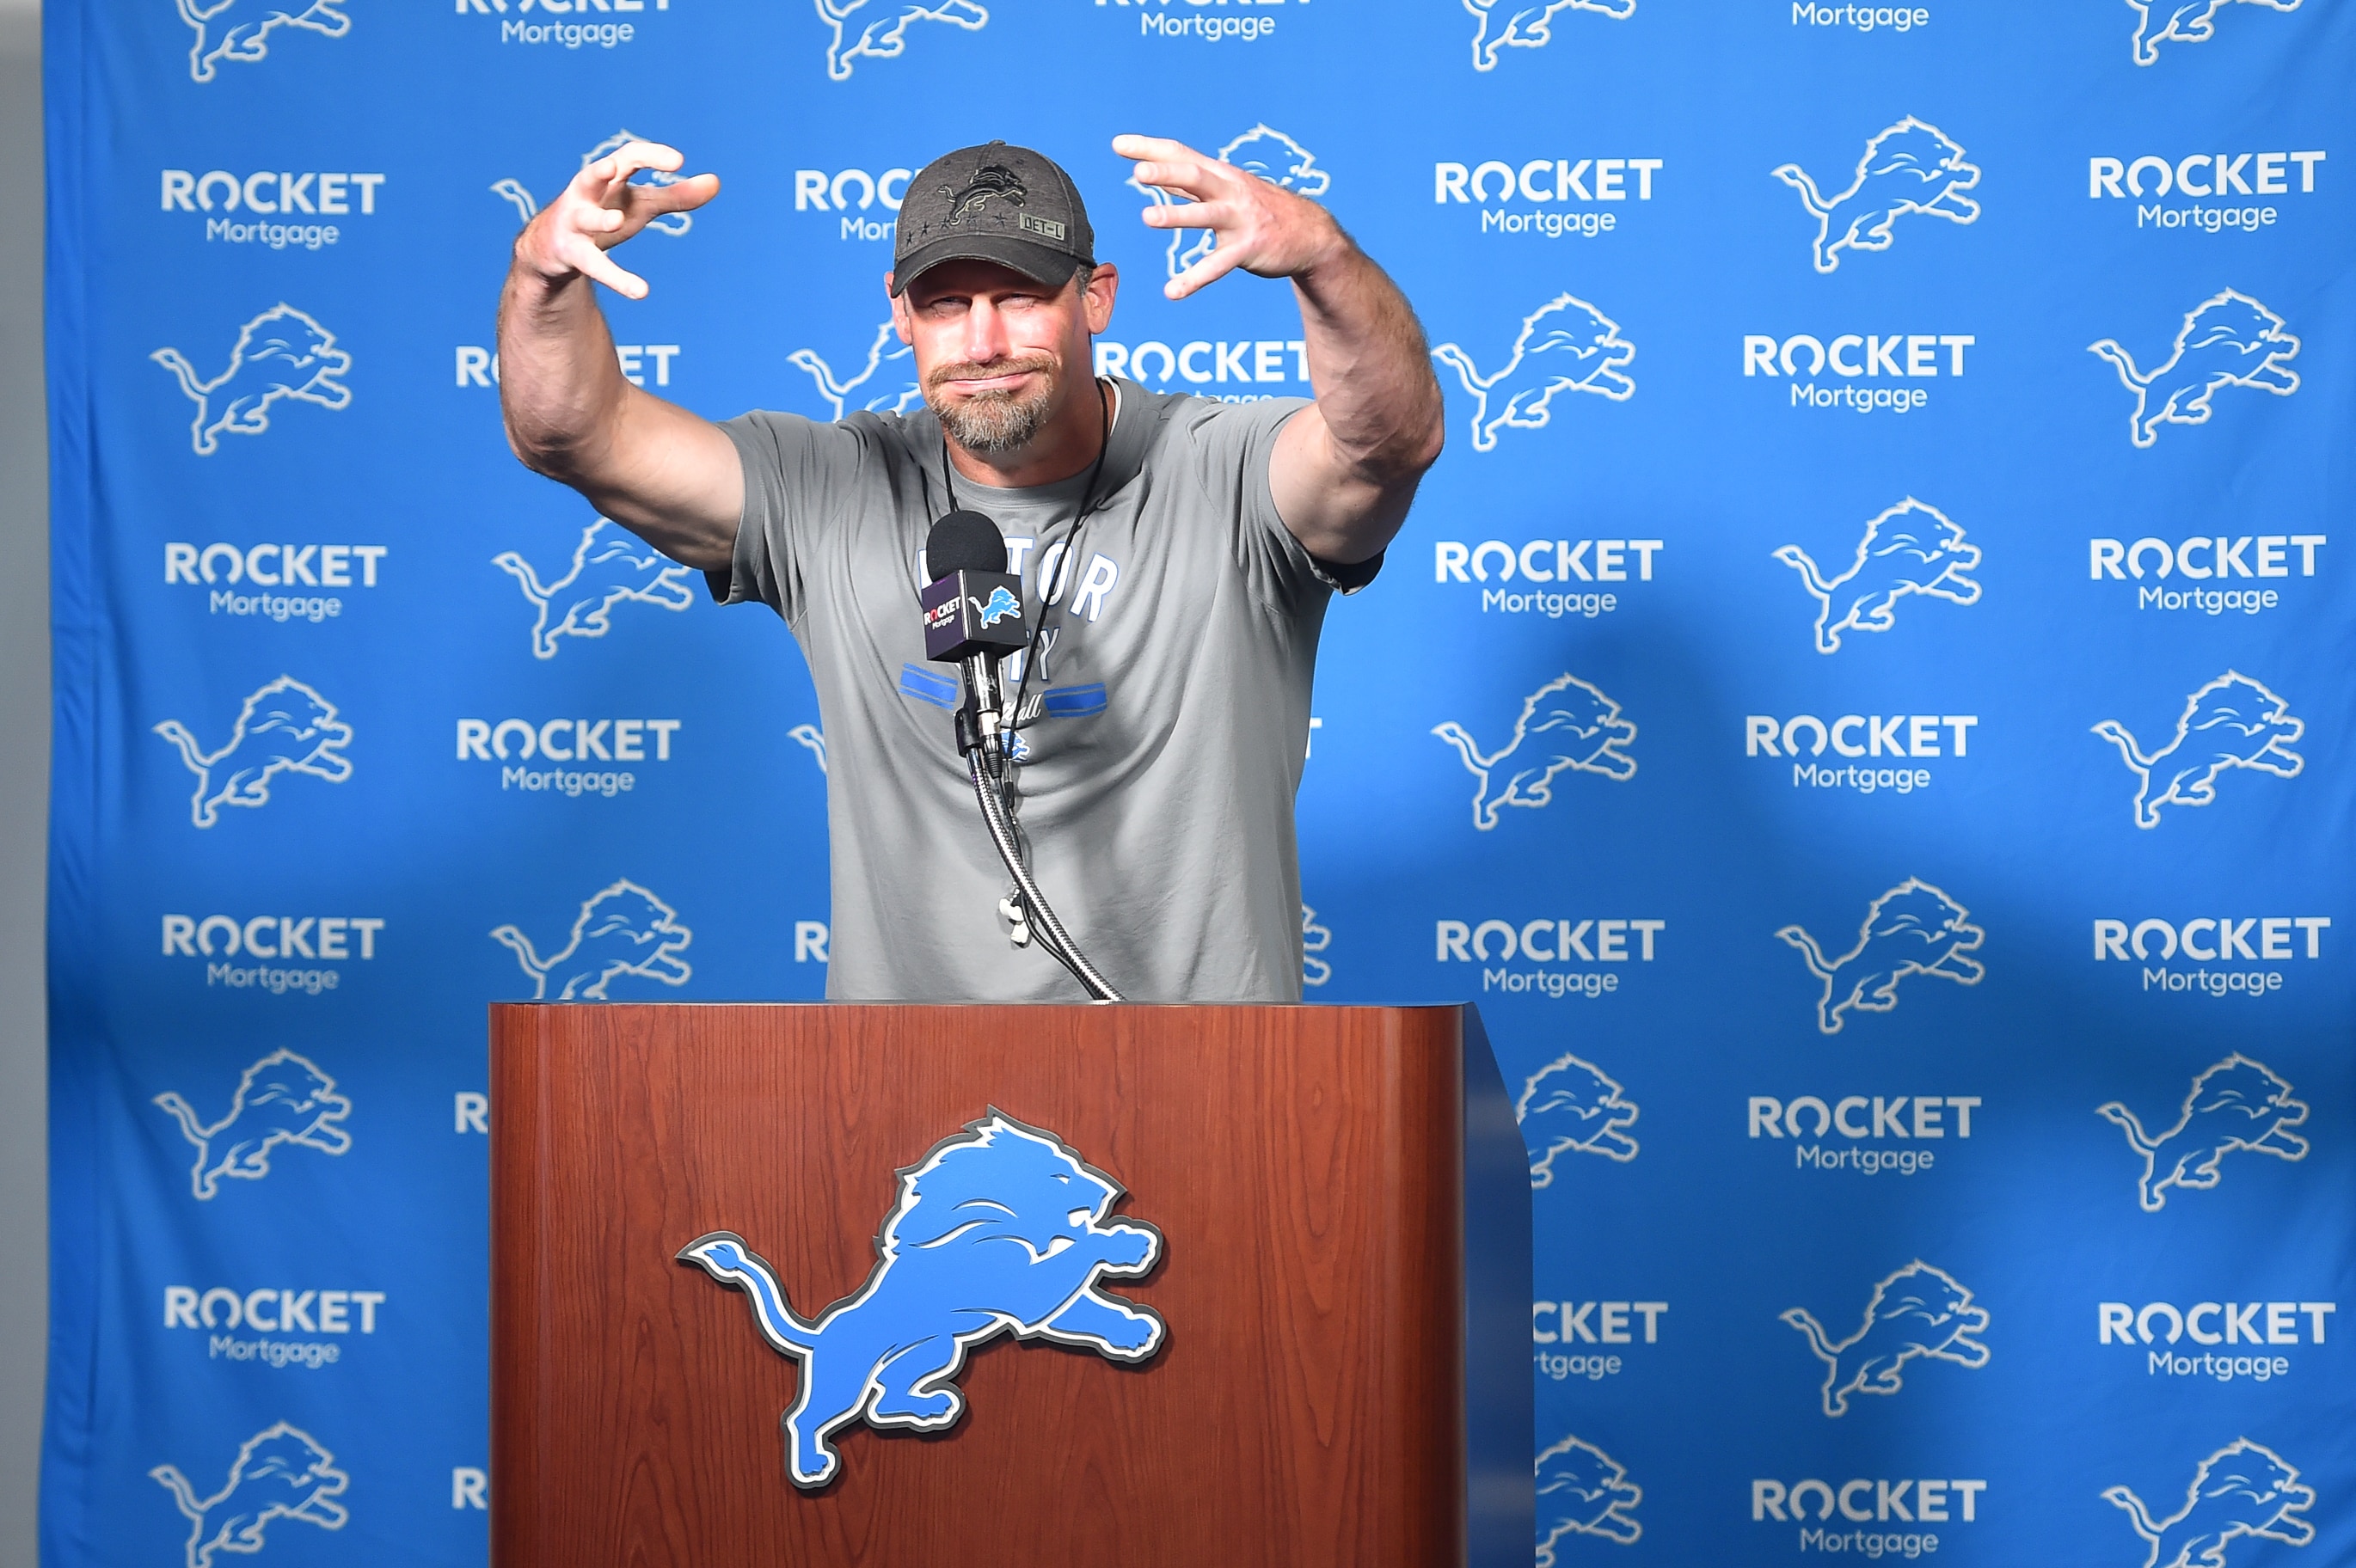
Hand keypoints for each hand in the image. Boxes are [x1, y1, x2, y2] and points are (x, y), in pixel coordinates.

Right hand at [516, 140, 718, 300]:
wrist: (553, 247)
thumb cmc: (604, 214)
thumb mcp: (640, 205)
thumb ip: (675, 195)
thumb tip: (716, 181)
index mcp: (608, 178)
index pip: (628, 156)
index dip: (650, 156)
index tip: (679, 161)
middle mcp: (586, 194)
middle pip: (593, 174)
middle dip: (603, 169)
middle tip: (616, 167)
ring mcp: (575, 222)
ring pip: (584, 217)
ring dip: (599, 217)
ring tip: (617, 220)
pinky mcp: (571, 253)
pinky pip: (594, 265)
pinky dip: (617, 278)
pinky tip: (641, 291)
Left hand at [1115, 133, 1347, 300]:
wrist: (1310, 234)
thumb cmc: (1261, 208)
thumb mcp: (1227, 188)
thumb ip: (1190, 182)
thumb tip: (1153, 169)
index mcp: (1219, 175)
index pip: (1181, 155)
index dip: (1151, 149)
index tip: (1118, 144)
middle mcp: (1229, 191)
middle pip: (1195, 176)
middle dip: (1167, 172)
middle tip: (1139, 172)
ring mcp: (1240, 219)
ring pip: (1206, 215)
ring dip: (1178, 215)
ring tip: (1148, 217)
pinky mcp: (1248, 248)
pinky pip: (1217, 265)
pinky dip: (1194, 278)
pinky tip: (1172, 291)